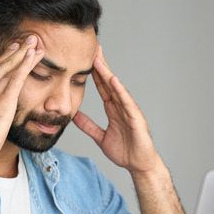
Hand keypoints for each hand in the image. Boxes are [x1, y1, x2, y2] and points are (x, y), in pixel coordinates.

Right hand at [0, 36, 43, 162]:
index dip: (4, 58)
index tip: (13, 50)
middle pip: (3, 63)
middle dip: (17, 50)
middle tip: (27, 40)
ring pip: (12, 66)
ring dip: (25, 53)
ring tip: (35, 43)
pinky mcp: (4, 99)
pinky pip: (18, 77)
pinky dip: (26, 64)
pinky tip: (34, 55)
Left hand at [73, 45, 160, 174]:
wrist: (139, 165)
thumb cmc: (125, 152)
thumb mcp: (100, 138)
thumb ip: (88, 126)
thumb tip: (74, 117)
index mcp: (113, 109)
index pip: (101, 87)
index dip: (93, 73)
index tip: (84, 58)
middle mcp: (121, 106)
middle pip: (109, 82)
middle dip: (100, 65)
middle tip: (92, 48)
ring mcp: (129, 111)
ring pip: (116, 89)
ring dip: (107, 74)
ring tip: (98, 59)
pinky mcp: (136, 118)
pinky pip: (127, 102)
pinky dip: (120, 91)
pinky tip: (113, 80)